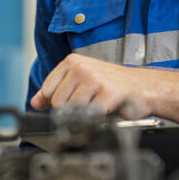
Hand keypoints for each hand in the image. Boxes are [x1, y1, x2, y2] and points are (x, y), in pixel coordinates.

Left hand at [29, 53, 150, 117]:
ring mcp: (94, 79)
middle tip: (89, 104)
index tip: (72, 101)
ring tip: (99, 105)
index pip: (47, 90)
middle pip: (57, 102)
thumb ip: (56, 90)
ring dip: (85, 114)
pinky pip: (90, 115)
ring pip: (71, 110)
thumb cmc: (111, 84)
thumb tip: (35, 102)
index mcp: (71, 61)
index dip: (56, 102)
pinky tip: (107, 109)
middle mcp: (81, 67)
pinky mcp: (108, 93)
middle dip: (71, 110)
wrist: (144, 87)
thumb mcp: (80, 81)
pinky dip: (97, 118)